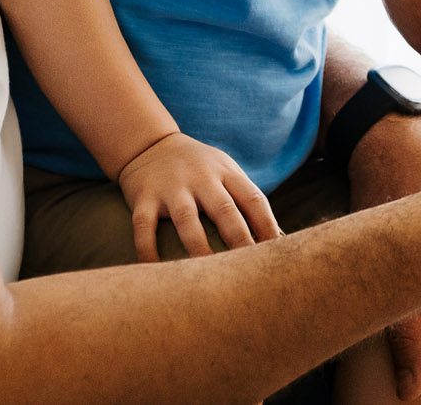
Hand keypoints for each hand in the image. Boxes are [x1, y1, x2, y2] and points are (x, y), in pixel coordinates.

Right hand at [114, 132, 278, 262]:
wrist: (150, 144)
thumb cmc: (199, 167)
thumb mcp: (224, 171)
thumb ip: (245, 199)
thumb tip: (275, 239)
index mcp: (225, 173)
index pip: (253, 199)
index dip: (267, 226)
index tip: (276, 253)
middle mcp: (201, 178)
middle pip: (224, 210)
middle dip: (239, 239)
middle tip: (249, 270)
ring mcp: (171, 187)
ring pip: (187, 219)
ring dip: (198, 247)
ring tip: (207, 276)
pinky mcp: (144, 197)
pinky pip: (145, 226)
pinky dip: (147, 249)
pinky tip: (154, 270)